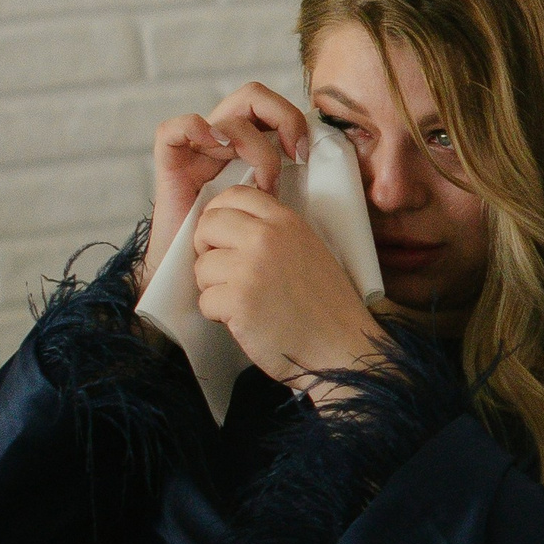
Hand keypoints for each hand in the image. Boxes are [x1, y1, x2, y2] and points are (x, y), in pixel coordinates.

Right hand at [147, 82, 310, 285]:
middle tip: (294, 154)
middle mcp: (222, 146)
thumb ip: (298, 185)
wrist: (198, 285)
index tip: (306, 154)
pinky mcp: (170, 167)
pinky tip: (217, 148)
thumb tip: (332, 162)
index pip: (271, 109)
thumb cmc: (245, 255)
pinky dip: (195, 128)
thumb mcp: (279, 213)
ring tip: (261, 184)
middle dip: (280, 117)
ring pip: (227, 115)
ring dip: (253, 145)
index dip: (293, 119)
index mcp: (248, 151)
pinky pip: (173, 130)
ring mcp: (196, 154)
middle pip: (252, 97)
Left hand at [191, 185, 384, 404]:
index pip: (234, 195)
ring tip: (240, 301)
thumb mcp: (309, 250)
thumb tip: (233, 226)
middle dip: (206, 248)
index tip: (221, 235)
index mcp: (286, 222)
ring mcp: (250, 268)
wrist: (341, 348)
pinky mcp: (238, 300)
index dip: (218, 214)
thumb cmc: (327, 307)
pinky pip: (205, 300)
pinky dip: (218, 315)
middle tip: (220, 271)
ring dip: (213, 287)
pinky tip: (243, 320)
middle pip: (208, 224)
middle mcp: (266, 238)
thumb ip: (276, 233)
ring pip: (202, 266)